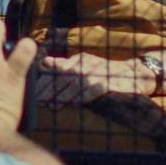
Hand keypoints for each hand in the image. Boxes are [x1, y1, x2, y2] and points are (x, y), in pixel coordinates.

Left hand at [30, 52, 148, 107]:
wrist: (133, 74)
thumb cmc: (104, 71)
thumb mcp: (83, 62)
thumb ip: (64, 64)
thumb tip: (44, 63)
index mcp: (78, 60)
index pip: (56, 69)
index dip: (44, 80)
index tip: (33, 90)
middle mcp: (84, 65)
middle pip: (62, 78)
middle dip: (49, 89)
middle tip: (38, 100)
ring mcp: (94, 74)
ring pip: (73, 86)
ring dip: (61, 96)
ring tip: (51, 105)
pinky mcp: (104, 84)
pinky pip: (89, 93)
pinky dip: (80, 99)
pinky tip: (73, 105)